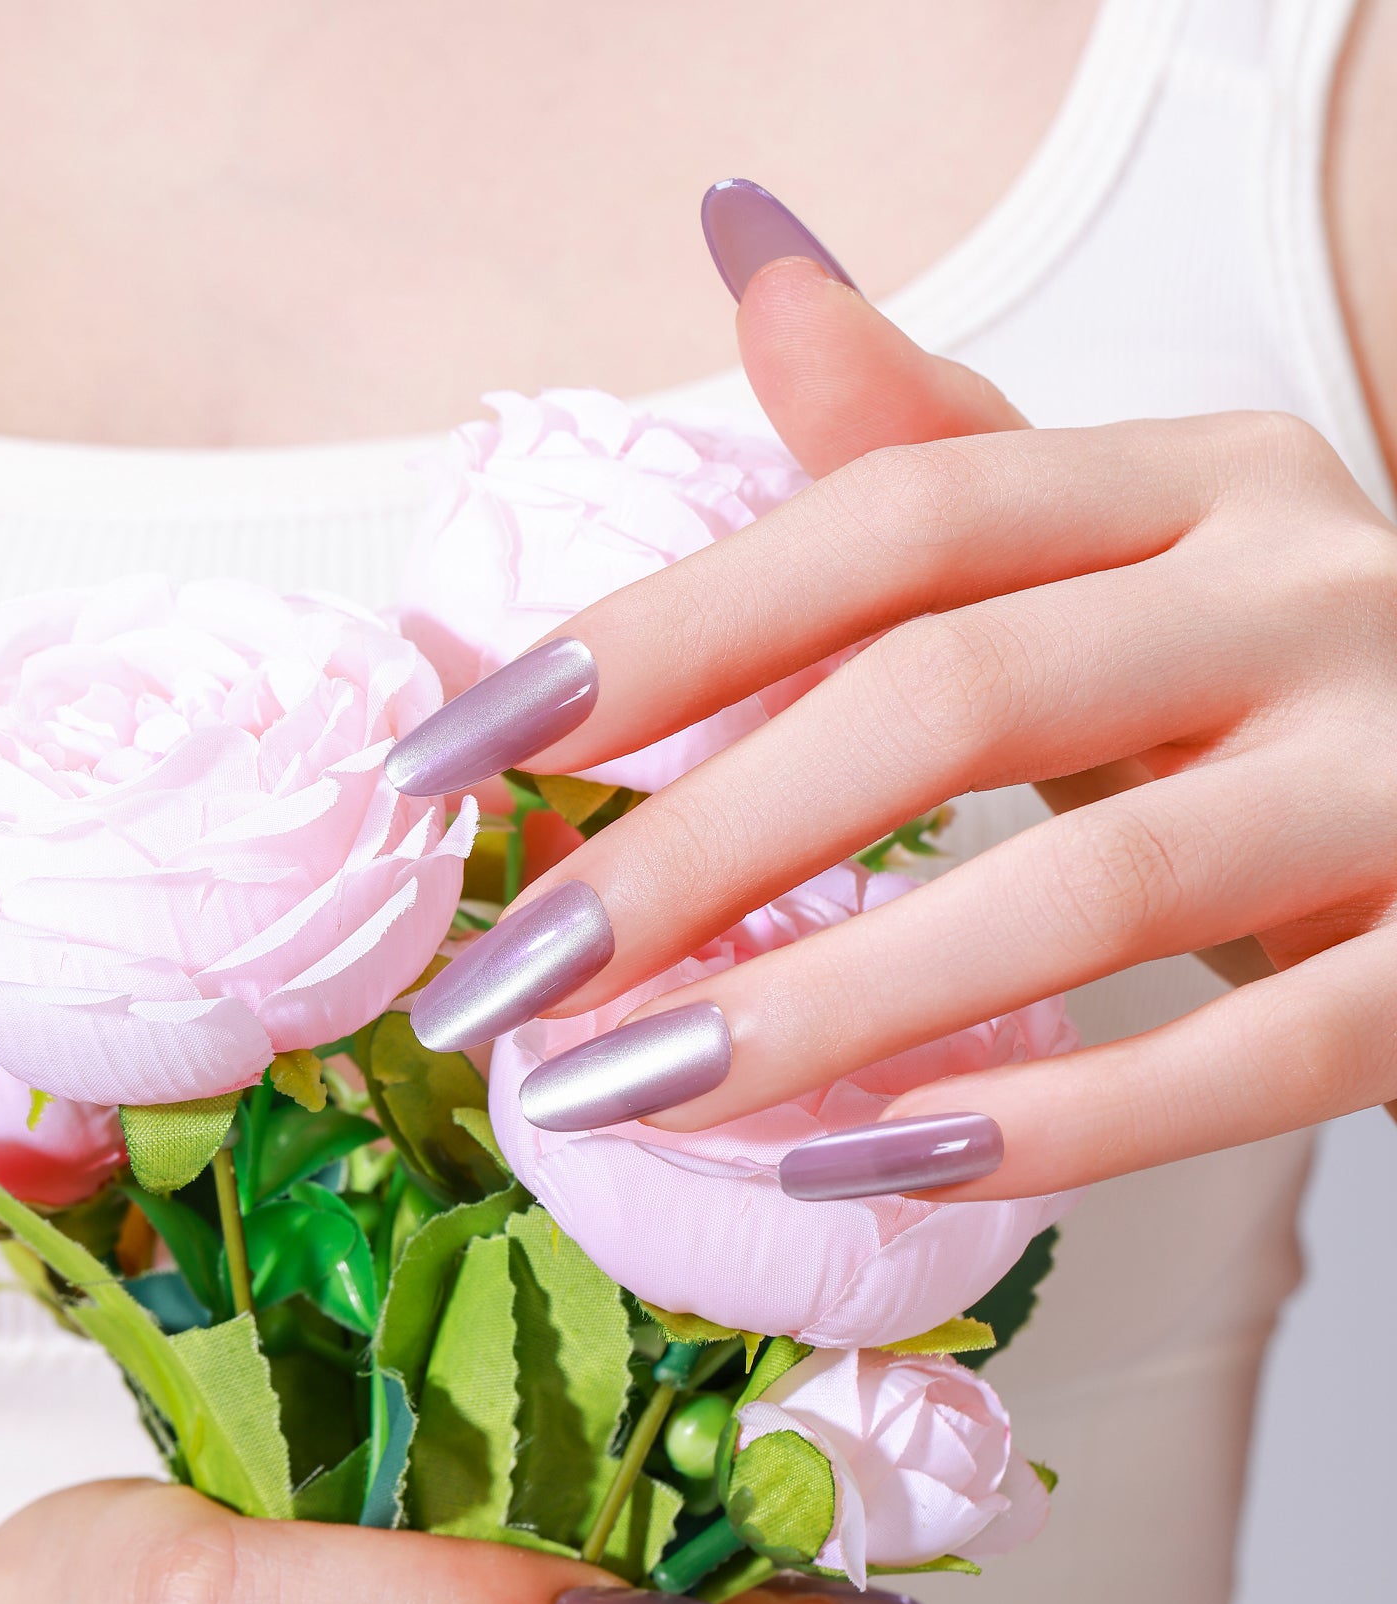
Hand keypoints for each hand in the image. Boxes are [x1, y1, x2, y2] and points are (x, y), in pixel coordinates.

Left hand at [406, 245, 1396, 1196]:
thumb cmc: (1284, 698)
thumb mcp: (1133, 558)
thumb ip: (951, 457)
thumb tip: (756, 272)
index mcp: (1198, 483)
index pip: (889, 520)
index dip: (661, 634)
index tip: (459, 752)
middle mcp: (1306, 591)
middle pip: (951, 697)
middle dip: (699, 851)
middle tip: (513, 985)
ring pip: (1085, 889)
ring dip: (827, 1007)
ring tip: (629, 1094)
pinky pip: (1242, 1060)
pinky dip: (1044, 1125)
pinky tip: (867, 1168)